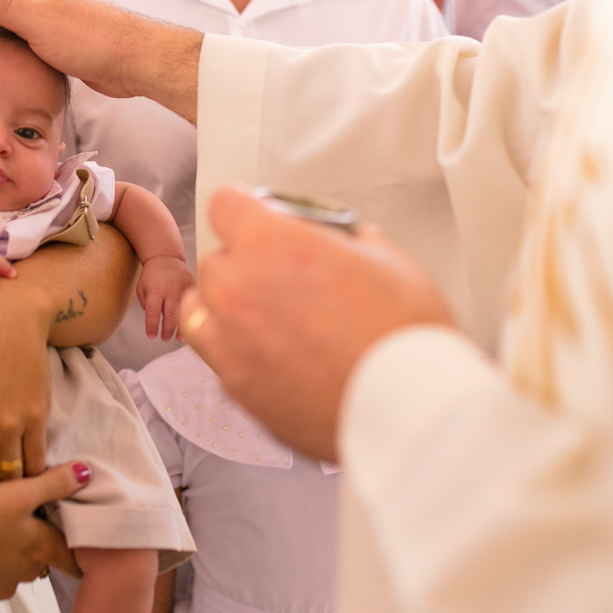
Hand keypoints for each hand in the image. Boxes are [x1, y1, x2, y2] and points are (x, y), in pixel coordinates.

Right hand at [0, 0, 203, 122]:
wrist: (134, 59)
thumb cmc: (90, 40)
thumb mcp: (40, 22)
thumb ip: (5, 6)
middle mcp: (39, 0)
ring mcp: (51, 21)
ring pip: (6, 22)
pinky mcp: (62, 43)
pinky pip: (22, 39)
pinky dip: (2, 45)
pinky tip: (1, 61)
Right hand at [0, 463, 89, 611]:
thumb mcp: (16, 493)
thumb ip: (53, 483)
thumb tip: (85, 475)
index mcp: (40, 547)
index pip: (71, 557)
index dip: (75, 551)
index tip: (77, 550)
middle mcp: (25, 573)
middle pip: (39, 561)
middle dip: (32, 546)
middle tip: (17, 527)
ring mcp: (0, 589)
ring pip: (11, 572)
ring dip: (4, 557)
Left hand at [137, 256, 194, 341]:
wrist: (166, 257)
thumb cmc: (152, 276)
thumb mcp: (142, 288)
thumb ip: (146, 305)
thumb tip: (156, 320)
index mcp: (155, 290)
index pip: (153, 312)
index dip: (152, 326)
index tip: (151, 336)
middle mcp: (170, 290)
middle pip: (170, 315)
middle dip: (167, 330)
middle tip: (164, 339)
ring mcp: (183, 288)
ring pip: (184, 311)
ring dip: (182, 327)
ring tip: (179, 339)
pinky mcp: (192, 286)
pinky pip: (194, 304)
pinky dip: (192, 315)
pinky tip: (191, 325)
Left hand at [184, 185, 453, 461]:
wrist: (410, 408)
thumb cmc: (402, 334)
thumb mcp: (383, 257)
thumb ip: (338, 240)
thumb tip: (331, 241)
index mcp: (267, 243)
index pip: (225, 204)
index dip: (246, 210)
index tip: (258, 218)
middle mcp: (235, 287)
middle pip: (216, 258)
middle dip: (246, 262)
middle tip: (286, 278)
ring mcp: (228, 338)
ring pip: (202, 305)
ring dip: (227, 304)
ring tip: (271, 315)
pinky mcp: (232, 382)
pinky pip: (214, 351)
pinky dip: (232, 346)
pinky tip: (271, 351)